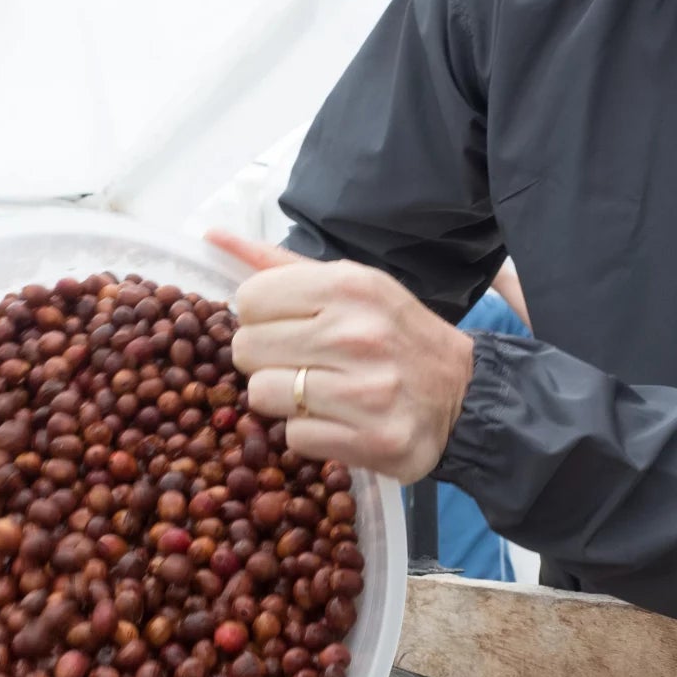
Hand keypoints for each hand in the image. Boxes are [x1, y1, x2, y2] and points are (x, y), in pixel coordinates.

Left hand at [205, 230, 474, 482]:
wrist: (463, 394)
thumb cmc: (394, 334)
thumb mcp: (351, 286)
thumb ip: (281, 266)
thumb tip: (213, 237)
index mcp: (351, 286)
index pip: (250, 298)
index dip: (259, 318)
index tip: (287, 327)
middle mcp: (357, 334)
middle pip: (247, 349)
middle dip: (266, 360)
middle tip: (302, 363)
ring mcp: (367, 391)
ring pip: (263, 394)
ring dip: (284, 399)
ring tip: (318, 393)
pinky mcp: (373, 440)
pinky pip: (294, 437)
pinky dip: (309, 432)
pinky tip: (338, 421)